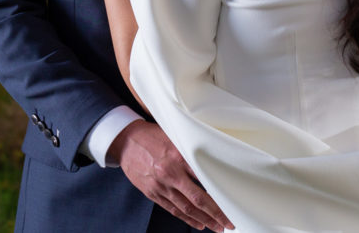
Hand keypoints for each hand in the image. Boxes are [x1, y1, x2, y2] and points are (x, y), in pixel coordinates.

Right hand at [108, 120, 232, 231]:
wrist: (125, 141)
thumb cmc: (151, 136)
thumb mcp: (173, 135)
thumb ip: (191, 147)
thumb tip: (214, 154)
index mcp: (178, 156)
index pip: (205, 178)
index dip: (220, 192)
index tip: (232, 201)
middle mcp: (170, 173)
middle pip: (198, 198)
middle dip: (216, 213)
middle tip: (229, 222)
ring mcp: (160, 185)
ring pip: (186, 208)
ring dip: (204, 219)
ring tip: (217, 227)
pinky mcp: (152, 193)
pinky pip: (173, 209)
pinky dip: (187, 218)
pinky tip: (198, 223)